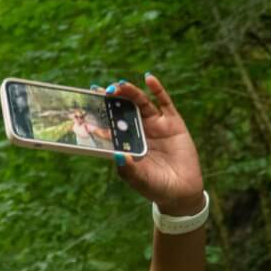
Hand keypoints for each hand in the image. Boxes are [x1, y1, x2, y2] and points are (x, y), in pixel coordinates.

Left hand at [100, 73, 204, 213]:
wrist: (181, 192)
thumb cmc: (155, 186)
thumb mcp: (139, 179)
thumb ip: (128, 168)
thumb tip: (117, 155)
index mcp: (126, 142)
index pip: (110, 125)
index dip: (100, 116)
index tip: (88, 107)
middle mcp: (138, 130)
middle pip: (123, 108)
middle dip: (113, 98)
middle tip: (102, 91)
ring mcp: (155, 125)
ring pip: (140, 102)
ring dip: (130, 92)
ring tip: (120, 84)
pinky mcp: (172, 122)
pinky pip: (164, 102)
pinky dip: (157, 89)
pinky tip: (149, 78)